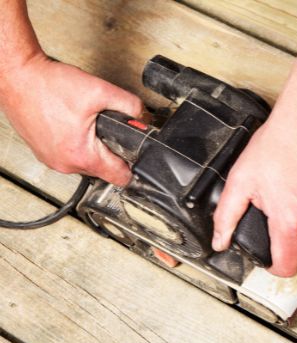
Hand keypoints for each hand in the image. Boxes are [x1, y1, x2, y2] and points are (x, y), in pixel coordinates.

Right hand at [0, 54, 142, 185]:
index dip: (133, 166)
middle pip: (103, 170)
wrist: (17, 76)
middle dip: (111, 151)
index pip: (120, 177)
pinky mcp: (43, 152)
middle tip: (109, 130)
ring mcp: (51, 160)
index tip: (137, 157)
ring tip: (89, 125)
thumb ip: (129, 105)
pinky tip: (73, 125)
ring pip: (85, 162)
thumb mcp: (99, 90)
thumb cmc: (48, 85)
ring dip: (92, 147)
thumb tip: (143, 117)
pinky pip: (69, 155)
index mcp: (81, 155)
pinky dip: (76, 143)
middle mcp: (65, 164)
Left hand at [212, 104, 296, 276]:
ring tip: (289, 202)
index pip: (286, 267)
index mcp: (290, 220)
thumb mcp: (241, 180)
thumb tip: (220, 240)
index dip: (273, 266)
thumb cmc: (279, 143)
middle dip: (285, 246)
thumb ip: (226, 216)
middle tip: (273, 223)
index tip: (267, 255)